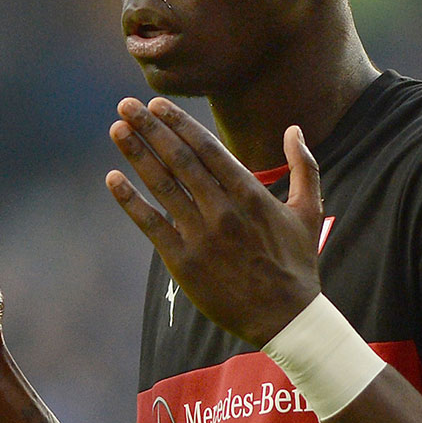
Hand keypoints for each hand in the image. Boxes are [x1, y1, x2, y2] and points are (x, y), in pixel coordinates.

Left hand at [105, 98, 322, 347]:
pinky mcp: (184, 262)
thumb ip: (304, 166)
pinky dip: (130, 201)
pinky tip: (113, 178)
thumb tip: (294, 129)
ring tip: (117, 129)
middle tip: (127, 105)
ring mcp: (201, 236)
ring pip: (163, 186)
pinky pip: (151, 225)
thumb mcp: (308, 211)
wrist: (285, 317)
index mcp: (251, 195)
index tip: (158, 105)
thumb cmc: (297, 263)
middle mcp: (223, 210)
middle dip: (151, 128)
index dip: (180, 124)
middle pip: (180, 160)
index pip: (208, 149)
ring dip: (137, 154)